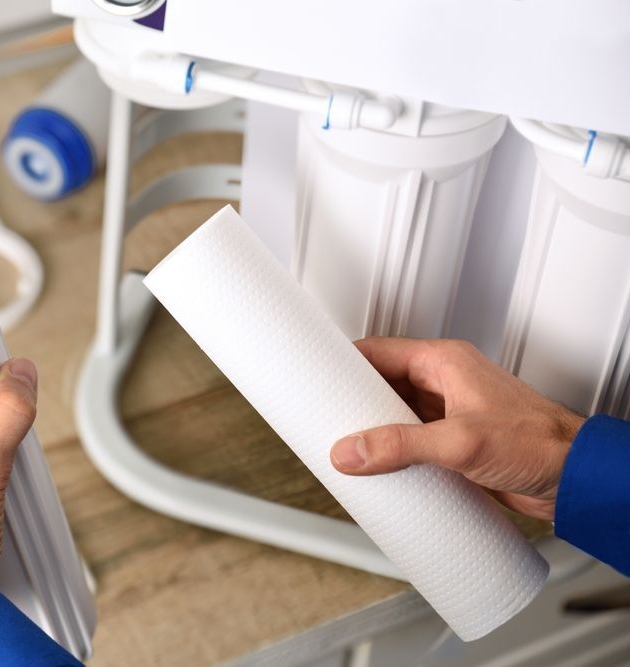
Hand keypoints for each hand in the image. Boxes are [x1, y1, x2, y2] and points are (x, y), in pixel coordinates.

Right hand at [330, 337, 584, 520]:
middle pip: (381, 385)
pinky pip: (410, 440)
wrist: (576, 478)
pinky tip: (381, 467)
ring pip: (394, 414)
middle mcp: (444, 383)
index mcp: (444, 363)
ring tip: (347, 445)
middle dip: (353, 402)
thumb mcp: (460, 442)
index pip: (378, 352)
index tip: (316, 376)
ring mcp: (448, 413)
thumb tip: (352, 451)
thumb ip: (400, 446)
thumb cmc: (539, 442)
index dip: (343, 363)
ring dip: (372, 429)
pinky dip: (392, 451)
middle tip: (325, 418)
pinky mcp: (453, 442)